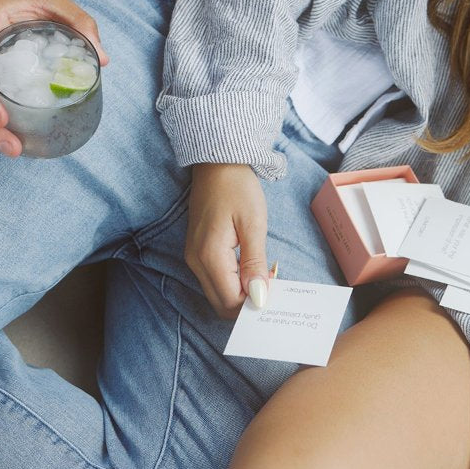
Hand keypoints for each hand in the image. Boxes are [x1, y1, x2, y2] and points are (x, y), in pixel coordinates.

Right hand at [185, 163, 268, 317]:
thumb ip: (254, 263)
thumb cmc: (237, 188)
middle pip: (221, 304)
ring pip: (218, 294)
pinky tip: (250, 268)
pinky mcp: (197, 253)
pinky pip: (215, 280)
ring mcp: (193, 258)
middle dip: (247, 302)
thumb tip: (259, 297)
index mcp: (209, 256)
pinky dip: (233, 283)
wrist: (217, 164)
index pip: (230, 301)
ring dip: (241, 293)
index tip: (275, 289)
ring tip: (263, 274)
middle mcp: (196, 262)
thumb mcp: (253, 224)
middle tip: (272, 284)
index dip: (254, 303)